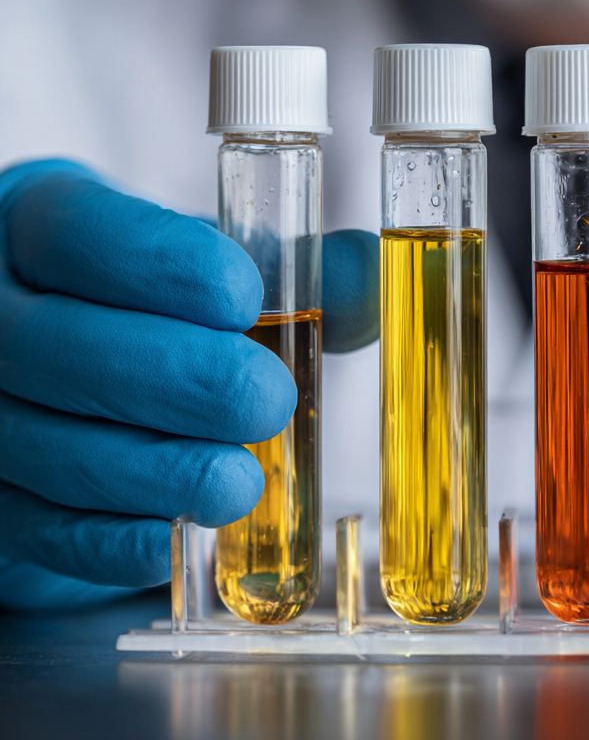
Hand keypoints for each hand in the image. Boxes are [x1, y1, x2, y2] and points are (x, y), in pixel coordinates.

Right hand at [0, 161, 378, 610]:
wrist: (55, 349)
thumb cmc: (144, 295)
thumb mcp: (198, 257)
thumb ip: (291, 263)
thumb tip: (374, 272)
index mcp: (38, 225)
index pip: (81, 234)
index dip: (164, 266)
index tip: (244, 295)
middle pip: (67, 348)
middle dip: (177, 380)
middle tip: (266, 398)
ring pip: (50, 446)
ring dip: (153, 470)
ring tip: (238, 482)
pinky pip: (40, 527)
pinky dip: (112, 539)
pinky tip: (175, 536)